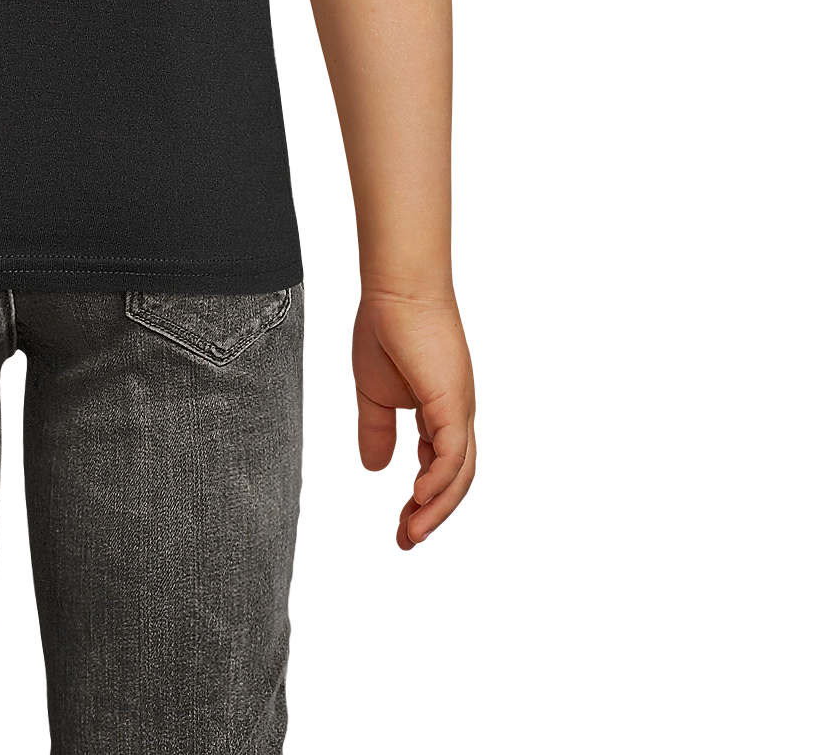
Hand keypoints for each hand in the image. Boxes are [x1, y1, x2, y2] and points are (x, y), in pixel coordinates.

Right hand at [352, 290, 475, 549]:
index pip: (439, 467)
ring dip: (436, 509)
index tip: (401, 527)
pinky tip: (420, 499)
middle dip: (432, 515)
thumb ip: (377, 430)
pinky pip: (452, 454)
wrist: (395, 290)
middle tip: (405, 542)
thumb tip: (376, 470)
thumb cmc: (386, 328)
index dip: (422, 500)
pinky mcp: (453, 402)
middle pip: (455, 479)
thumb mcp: (373, 392)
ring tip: (411, 534)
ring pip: (459, 474)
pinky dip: (440, 482)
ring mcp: (459, 409)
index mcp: (439, 412)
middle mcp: (457, 415)